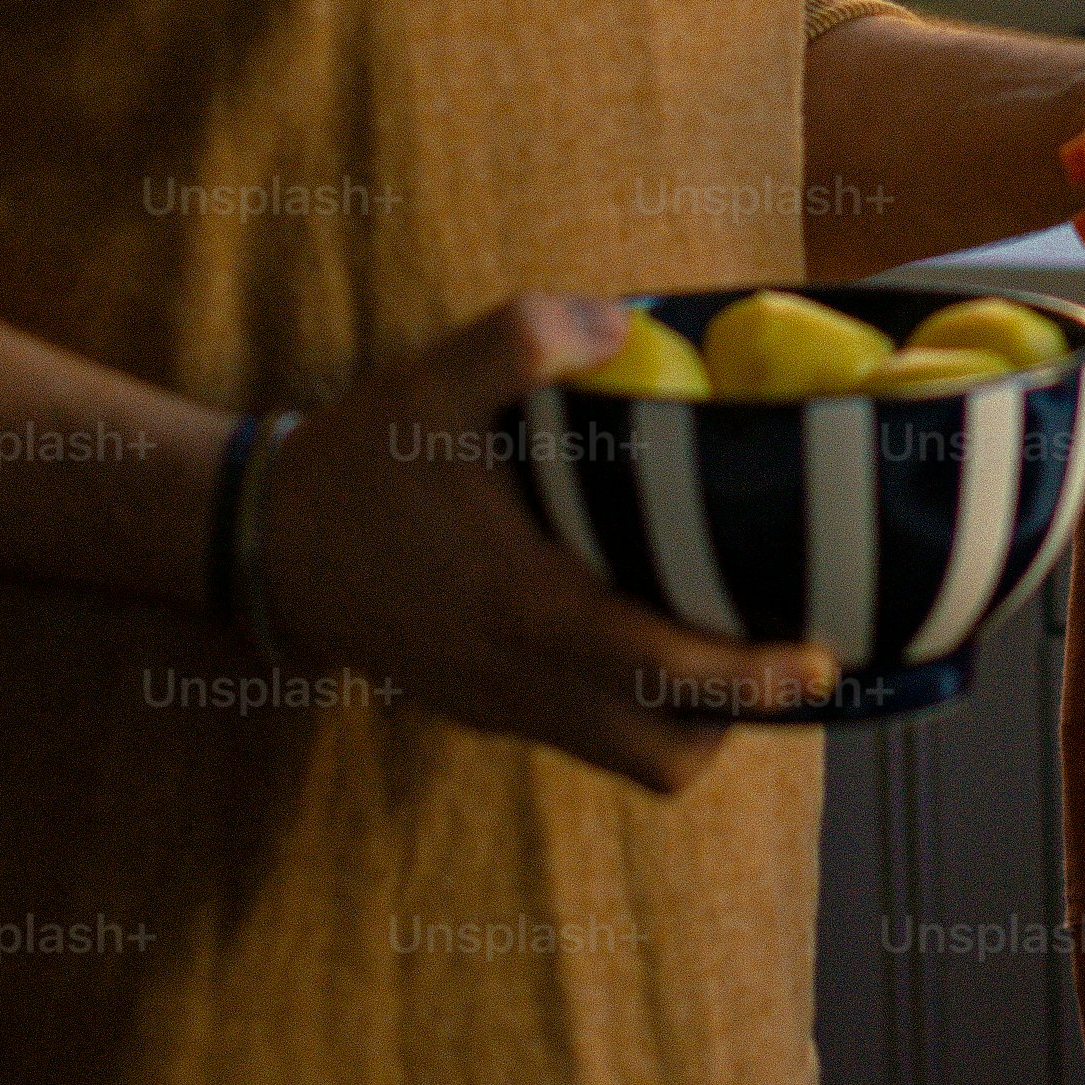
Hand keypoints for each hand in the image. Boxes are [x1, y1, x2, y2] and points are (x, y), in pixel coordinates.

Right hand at [256, 294, 837, 790]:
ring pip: (629, 758)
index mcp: (526, 609)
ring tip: (724, 635)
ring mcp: (501, 706)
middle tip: (781, 645)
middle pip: (663, 756)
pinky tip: (649, 624)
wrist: (262, 543)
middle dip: (737, 718)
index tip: (822, 660)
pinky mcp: (485, 708)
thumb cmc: (358, 463)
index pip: (663, 671)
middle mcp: (522, 680)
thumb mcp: (430, 382)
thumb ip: (520, 340)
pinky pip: (587, 734)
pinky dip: (636, 704)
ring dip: (687, 717)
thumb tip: (623, 326)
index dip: (752, 679)